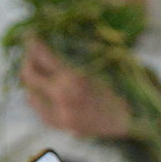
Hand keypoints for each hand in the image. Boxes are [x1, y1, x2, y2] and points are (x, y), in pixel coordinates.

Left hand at [19, 37, 133, 137]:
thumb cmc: (121, 87)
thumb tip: (53, 42)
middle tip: (32, 53)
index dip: (34, 43)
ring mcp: (60, 114)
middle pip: (29, 74)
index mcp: (74, 77)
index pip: (43, 55)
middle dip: (28, 60)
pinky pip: (39, 111)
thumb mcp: (99, 66)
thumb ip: (75, 57)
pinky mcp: (61, 126)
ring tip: (38, 74)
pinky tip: (40, 95)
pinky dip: (37, 100)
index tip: (31, 35)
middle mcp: (62, 96)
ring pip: (30, 94)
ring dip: (32, 82)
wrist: (132, 120)